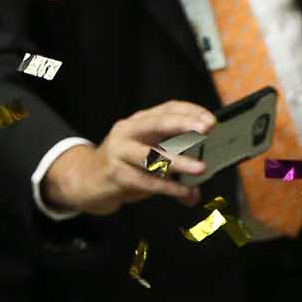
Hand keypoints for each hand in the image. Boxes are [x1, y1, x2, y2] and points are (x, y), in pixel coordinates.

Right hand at [39, 101, 217, 214]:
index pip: (168, 109)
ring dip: (178, 161)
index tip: (212, 120)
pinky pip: (145, 180)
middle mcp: (129, 131)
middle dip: (182, 123)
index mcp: (141, 122)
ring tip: (201, 168)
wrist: (90, 179)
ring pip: (151, 154)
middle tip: (206, 129)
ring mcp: (119, 151)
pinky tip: (185, 193)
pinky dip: (168, 188)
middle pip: (157, 122)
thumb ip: (177, 173)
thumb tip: (197, 193)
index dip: (190, 112)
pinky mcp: (115, 172)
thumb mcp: (153, 162)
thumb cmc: (129, 166)